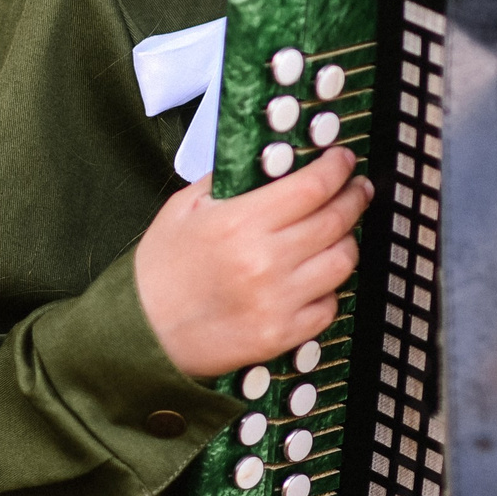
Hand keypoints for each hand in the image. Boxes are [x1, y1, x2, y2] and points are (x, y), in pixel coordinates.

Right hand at [135, 147, 372, 380]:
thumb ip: (225, 180)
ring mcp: (276, 302)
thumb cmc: (159, 272)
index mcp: (239, 222)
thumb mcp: (183, 209)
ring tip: (339, 232)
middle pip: (335, 220)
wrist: (140, 336)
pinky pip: (329, 306)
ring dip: (346, 241)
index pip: (312, 186)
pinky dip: (329, 288)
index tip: (343, 159)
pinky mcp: (281, 335)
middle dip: (354, 197)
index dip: (336, 168)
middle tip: (356, 188)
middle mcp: (264, 261)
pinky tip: (317, 278)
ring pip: (342, 262)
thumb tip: (264, 163)